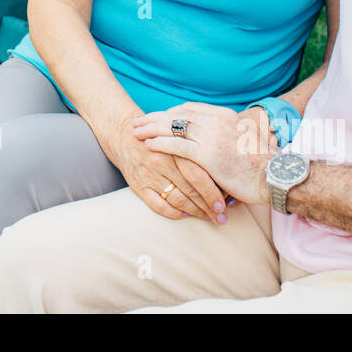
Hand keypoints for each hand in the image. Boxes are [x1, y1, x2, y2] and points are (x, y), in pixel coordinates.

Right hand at [104, 116, 228, 221]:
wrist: (126, 134)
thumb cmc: (161, 136)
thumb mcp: (179, 135)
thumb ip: (198, 146)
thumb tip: (225, 168)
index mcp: (176, 147)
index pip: (198, 175)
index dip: (213, 192)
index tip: (225, 204)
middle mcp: (163, 162)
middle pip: (190, 189)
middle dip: (208, 206)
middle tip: (222, 217)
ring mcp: (150, 175)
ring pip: (177, 199)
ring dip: (195, 211)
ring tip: (208, 217)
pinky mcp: (138, 185)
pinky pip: (158, 206)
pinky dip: (173, 213)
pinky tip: (184, 214)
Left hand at [132, 106, 272, 204]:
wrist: (274, 175)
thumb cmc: (262, 162)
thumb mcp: (245, 138)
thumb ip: (228, 133)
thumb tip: (217, 137)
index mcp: (225, 115)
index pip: (190, 108)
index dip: (170, 112)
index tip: (157, 116)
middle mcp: (216, 121)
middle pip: (177, 114)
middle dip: (155, 117)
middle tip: (137, 120)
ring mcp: (212, 137)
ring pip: (174, 128)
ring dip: (151, 129)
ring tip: (135, 131)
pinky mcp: (208, 155)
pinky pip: (178, 146)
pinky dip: (160, 144)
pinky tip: (148, 145)